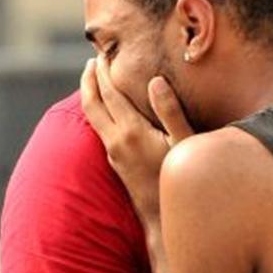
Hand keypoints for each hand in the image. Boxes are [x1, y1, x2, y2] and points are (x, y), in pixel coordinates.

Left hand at [79, 56, 193, 227]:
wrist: (163, 220)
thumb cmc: (179, 181)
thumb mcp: (183, 144)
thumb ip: (170, 111)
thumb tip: (155, 81)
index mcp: (131, 132)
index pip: (110, 94)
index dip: (105, 71)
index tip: (104, 52)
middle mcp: (116, 142)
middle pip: (91, 104)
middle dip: (89, 79)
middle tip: (92, 59)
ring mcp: (113, 154)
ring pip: (92, 117)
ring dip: (91, 95)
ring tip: (95, 77)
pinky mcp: (115, 162)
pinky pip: (99, 128)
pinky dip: (98, 110)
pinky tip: (108, 107)